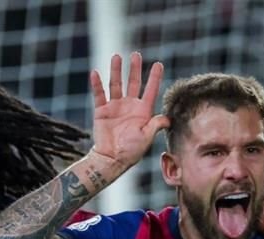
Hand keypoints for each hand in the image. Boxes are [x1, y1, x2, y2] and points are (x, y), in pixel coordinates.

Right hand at [90, 52, 169, 166]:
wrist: (111, 159)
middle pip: (133, 83)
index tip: (158, 64)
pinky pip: (99, 95)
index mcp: (143, 112)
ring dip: (116, 71)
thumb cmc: (131, 151)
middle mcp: (129, 106)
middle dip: (135, 69)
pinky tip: (96, 73)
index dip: (154, 77)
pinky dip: (97, 84)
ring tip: (117, 57)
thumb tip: (168, 117)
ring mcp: (115, 107)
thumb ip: (156, 125)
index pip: (150, 90)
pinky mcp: (102, 111)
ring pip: (116, 84)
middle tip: (136, 54)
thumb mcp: (147, 137)